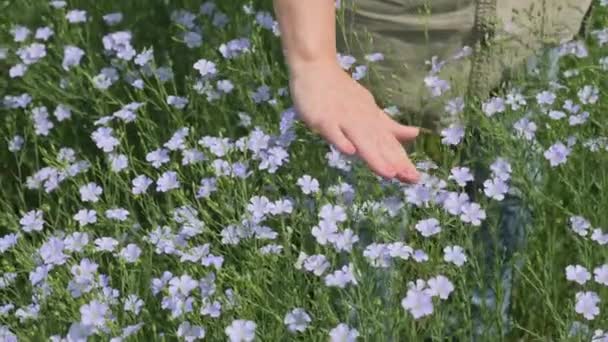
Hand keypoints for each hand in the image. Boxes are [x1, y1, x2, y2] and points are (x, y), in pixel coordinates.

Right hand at [289, 61, 419, 182]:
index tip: (415, 178)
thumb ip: (389, 126)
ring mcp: (342, 119)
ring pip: (360, 139)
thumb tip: (415, 134)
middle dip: (395, 162)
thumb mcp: (370, 109)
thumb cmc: (342, 92)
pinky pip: (332, 131)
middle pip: (379, 144)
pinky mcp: (323, 118)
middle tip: (412, 179)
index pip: (389, 143)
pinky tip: (350, 152)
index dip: (402, 160)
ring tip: (389, 173)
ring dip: (374, 156)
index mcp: (372, 120)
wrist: (316, 66)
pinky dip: (341, 140)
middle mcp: (361, 120)